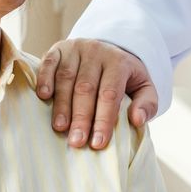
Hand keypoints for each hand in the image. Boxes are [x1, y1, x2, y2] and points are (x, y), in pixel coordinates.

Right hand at [34, 38, 157, 150]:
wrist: (109, 49)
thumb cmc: (125, 77)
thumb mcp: (144, 88)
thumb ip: (147, 104)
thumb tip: (136, 120)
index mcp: (119, 62)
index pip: (110, 94)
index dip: (103, 119)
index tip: (98, 143)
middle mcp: (97, 52)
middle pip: (86, 88)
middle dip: (81, 117)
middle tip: (76, 142)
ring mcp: (76, 48)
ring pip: (66, 77)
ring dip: (61, 104)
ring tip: (60, 128)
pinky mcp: (59, 48)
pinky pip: (50, 62)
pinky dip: (45, 78)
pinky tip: (43, 97)